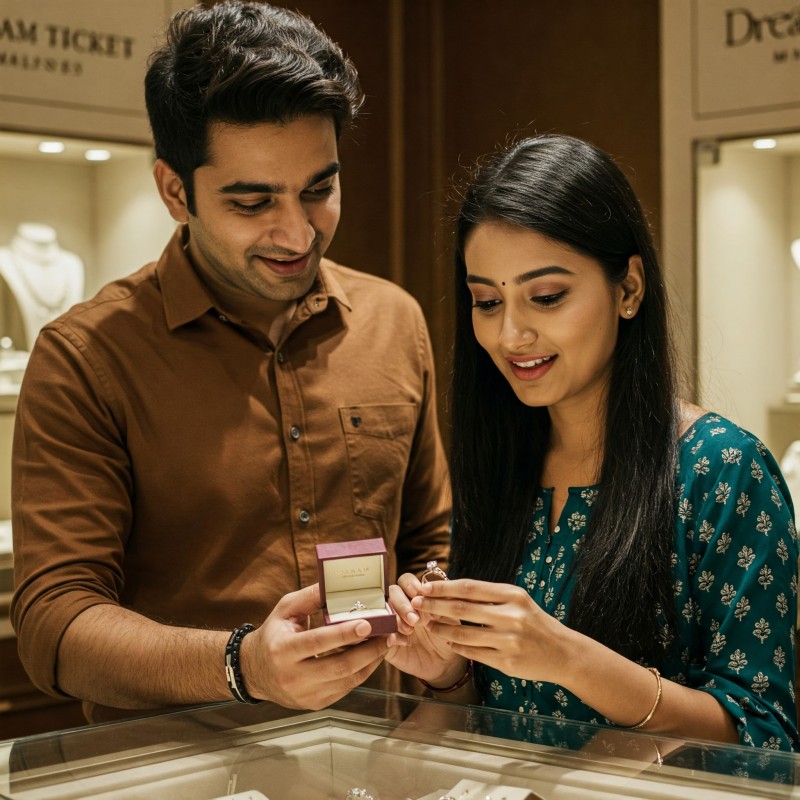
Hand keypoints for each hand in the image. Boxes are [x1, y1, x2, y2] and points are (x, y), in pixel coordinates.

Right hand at [241, 583, 388, 709]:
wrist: (254, 670)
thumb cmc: (273, 634)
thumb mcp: (285, 609)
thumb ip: (311, 597)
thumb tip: (337, 583)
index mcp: (282, 650)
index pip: (318, 642)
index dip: (344, 634)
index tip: (368, 625)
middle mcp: (292, 677)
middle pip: (339, 666)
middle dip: (368, 650)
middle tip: (388, 633)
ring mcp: (304, 694)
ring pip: (347, 680)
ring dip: (371, 661)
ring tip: (386, 642)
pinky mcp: (315, 704)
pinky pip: (346, 689)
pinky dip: (363, 672)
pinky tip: (372, 656)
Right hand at [385, 573, 465, 686]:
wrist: (445, 662)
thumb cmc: (448, 635)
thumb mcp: (448, 616)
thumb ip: (438, 602)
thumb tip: (426, 592)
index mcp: (417, 595)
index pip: (406, 580)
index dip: (410, 585)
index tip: (418, 593)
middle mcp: (402, 605)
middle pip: (393, 593)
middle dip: (403, 604)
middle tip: (415, 619)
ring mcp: (392, 621)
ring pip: (384, 611)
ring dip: (396, 619)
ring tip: (410, 631)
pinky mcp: (387, 640)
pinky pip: (381, 634)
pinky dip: (391, 636)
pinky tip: (404, 642)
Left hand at [411, 578, 570, 684]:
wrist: (562, 652)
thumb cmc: (533, 622)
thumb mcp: (516, 600)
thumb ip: (487, 595)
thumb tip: (450, 588)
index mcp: (511, 595)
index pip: (469, 587)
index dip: (443, 587)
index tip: (424, 586)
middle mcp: (510, 616)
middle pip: (461, 608)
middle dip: (434, 606)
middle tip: (416, 604)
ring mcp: (508, 640)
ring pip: (463, 633)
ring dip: (441, 628)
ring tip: (428, 625)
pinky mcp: (506, 662)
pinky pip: (472, 653)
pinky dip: (457, 646)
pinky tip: (448, 641)